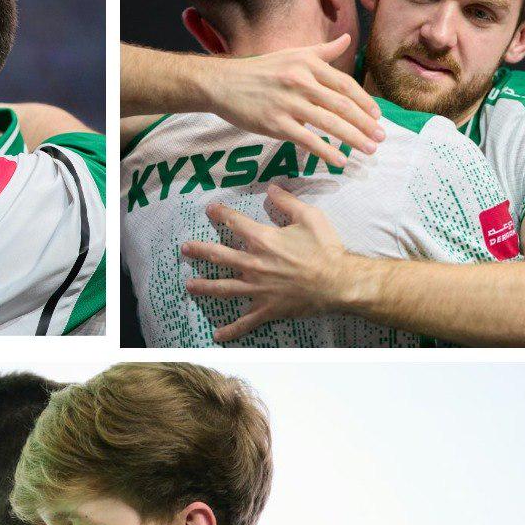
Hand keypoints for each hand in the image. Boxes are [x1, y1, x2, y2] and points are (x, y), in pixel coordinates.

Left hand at [182, 186, 349, 341]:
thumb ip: (287, 202)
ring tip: (189, 286)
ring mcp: (257, 289)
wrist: (338, 282)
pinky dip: (231, 331)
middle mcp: (254, 264)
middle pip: (218, 255)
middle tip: (185, 248)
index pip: (234, 223)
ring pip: (223, 288)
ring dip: (204, 287)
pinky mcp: (266, 309)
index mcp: (262, 240)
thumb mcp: (309, 216)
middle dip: (199, 251)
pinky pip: (245, 322)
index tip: (210, 209)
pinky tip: (217, 336)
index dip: (220, 214)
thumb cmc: (325, 248)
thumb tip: (271, 188)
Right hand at [203, 34, 383, 169]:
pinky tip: (340, 161)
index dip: (363, 102)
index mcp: (308, 65)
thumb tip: (346, 40)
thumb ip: (322, 52)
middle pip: (342, 105)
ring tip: (367, 151)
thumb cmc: (259, 71)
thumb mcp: (292, 55)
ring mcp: (288, 104)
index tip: (377, 116)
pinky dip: (326, 151)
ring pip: (329, 124)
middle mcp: (301, 82)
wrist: (223, 83)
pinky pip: (307, 140)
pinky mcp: (275, 124)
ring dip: (352, 139)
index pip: (344, 84)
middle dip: (365, 124)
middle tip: (380, 138)